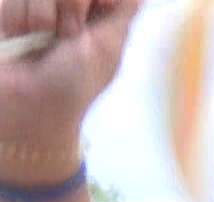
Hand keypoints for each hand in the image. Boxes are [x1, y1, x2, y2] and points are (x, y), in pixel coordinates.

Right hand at [0, 0, 139, 164]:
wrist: (27, 102)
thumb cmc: (72, 84)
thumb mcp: (106, 48)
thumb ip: (121, 14)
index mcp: (102, 16)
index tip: (100, 5)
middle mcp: (72, 8)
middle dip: (70, 4)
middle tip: (67, 35)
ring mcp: (41, 8)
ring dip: (41, 15)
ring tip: (41, 40)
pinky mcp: (13, 12)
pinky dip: (17, 18)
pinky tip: (21, 36)